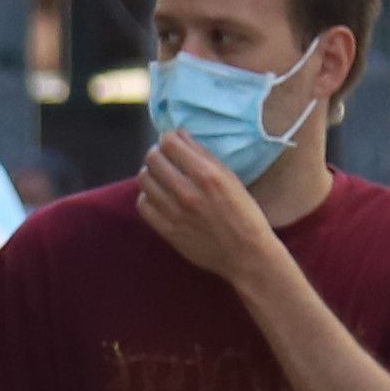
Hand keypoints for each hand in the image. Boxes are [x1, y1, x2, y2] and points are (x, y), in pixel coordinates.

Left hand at [128, 132, 284, 285]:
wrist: (246, 255)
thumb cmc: (245, 214)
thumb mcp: (231, 179)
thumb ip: (204, 155)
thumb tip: (179, 135)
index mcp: (207, 176)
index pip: (169, 143)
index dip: (168, 138)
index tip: (172, 142)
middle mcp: (187, 192)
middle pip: (153, 159)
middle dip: (158, 153)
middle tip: (165, 158)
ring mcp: (174, 213)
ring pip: (144, 180)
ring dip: (151, 173)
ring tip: (161, 176)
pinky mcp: (166, 231)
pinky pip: (143, 205)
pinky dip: (148, 196)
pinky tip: (159, 197)